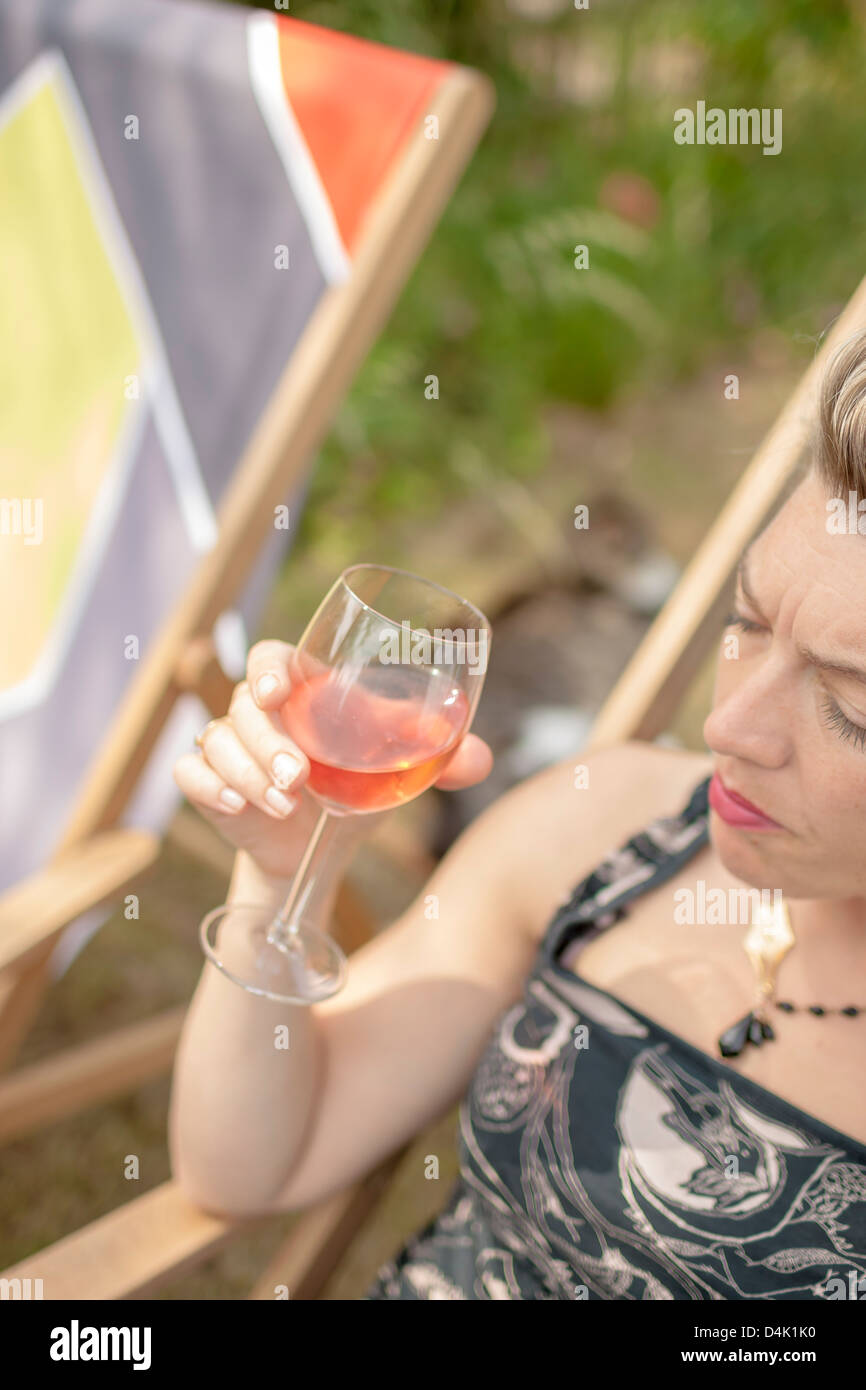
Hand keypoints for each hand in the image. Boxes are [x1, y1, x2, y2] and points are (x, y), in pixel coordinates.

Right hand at [174, 639, 493, 881]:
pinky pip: (190, 775)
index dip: (266, 668)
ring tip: (284, 805)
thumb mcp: (398, 770)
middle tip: (297, 777)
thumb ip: (440, 759)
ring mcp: (228, 747)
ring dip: (246, 773)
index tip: (277, 692)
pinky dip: (210, 788)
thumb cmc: (359, 785)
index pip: (269, 657)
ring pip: (214, 741)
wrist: (322, 844)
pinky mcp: (207, 785)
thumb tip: (481, 760)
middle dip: (266, 742)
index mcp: (300, 691)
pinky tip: (238, 808)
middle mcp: (257, 712)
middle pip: (241, 706)